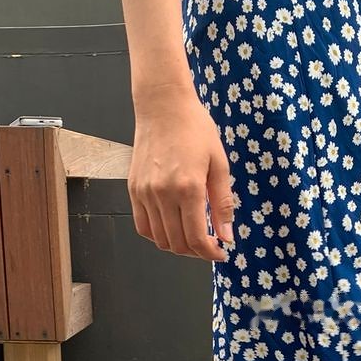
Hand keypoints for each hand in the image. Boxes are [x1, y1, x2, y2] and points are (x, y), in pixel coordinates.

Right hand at [128, 84, 234, 260]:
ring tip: (192, 238)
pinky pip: (143, 225)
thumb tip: (227, 235)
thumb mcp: (219, 164)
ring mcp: (145, 193)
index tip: (221, 253)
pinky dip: (158, 235)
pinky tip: (172, 228)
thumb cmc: (195, 129)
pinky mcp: (134, 189)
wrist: (163, 106)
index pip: (196, 239)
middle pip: (177, 244)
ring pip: (158, 239)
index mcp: (188, 188)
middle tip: (209, 246)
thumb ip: (223, 203)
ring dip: (177, 246)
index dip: (210, 253)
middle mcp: (162, 194)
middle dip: (196, 252)